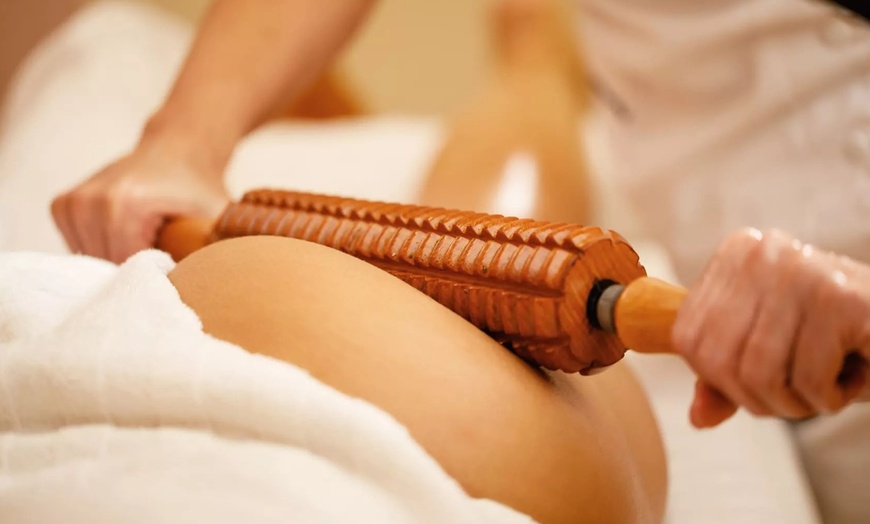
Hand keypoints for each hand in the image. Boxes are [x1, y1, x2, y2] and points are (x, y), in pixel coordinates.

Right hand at [51, 138, 228, 263]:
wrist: (177, 149)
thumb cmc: (197, 188)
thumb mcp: (215, 219)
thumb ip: (212, 252)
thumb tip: (208, 292)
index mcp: (124, 204)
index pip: (129, 268)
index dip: (157, 275)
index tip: (177, 266)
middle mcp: (91, 201)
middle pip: (108, 267)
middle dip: (136, 270)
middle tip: (164, 254)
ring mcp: (72, 203)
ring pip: (92, 261)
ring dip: (118, 260)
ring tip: (146, 241)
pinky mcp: (63, 206)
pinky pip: (80, 248)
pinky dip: (103, 249)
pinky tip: (126, 234)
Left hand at [672, 228, 869, 427]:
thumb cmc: (837, 340)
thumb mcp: (769, 356)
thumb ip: (725, 382)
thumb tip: (698, 417)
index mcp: (736, 255)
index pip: (688, 337)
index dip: (719, 379)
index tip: (760, 383)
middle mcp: (764, 253)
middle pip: (719, 359)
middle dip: (757, 398)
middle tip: (798, 395)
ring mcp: (800, 271)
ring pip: (760, 373)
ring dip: (796, 403)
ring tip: (826, 386)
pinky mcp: (840, 299)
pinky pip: (809, 380)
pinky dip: (830, 399)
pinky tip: (854, 375)